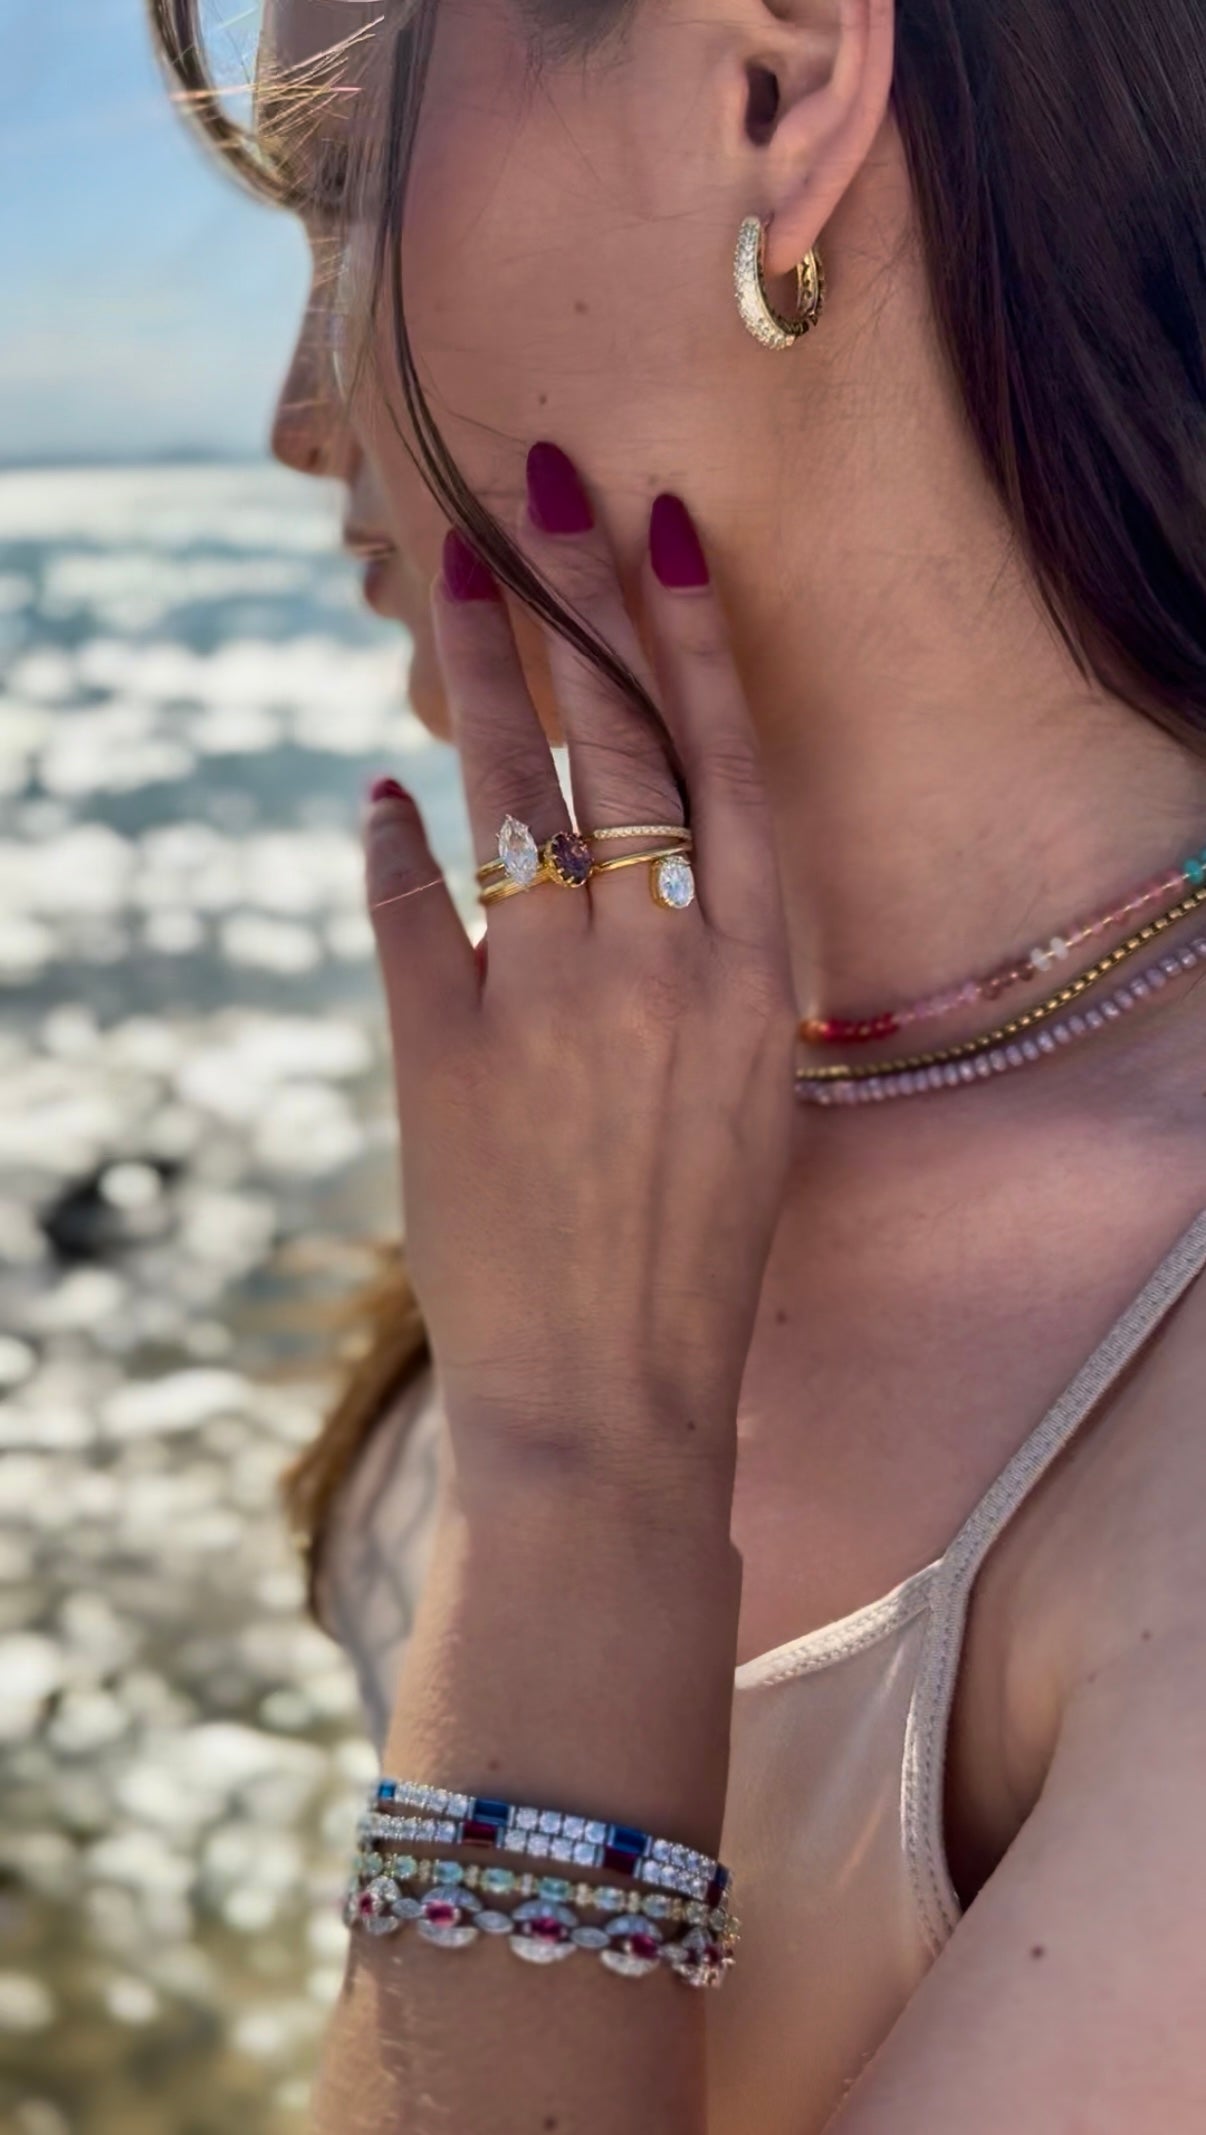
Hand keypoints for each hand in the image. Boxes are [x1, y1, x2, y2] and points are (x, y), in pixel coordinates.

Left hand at [365, 448, 796, 1520]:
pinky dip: (395, 845)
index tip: (658, 527)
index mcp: (753, 973)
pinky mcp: (444, 1051)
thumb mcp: (746, 1098)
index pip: (723, 759)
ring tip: (450, 567)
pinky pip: (414, 910)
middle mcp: (658, 961)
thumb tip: (637, 867)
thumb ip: (706, 972)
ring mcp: (547, 1001)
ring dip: (480, 669)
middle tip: (539, 480)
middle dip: (574, 594)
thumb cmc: (699, 1258)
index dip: (687, 633)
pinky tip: (384, 793)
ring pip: (511, 793)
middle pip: (615, 737)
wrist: (613, 1397)